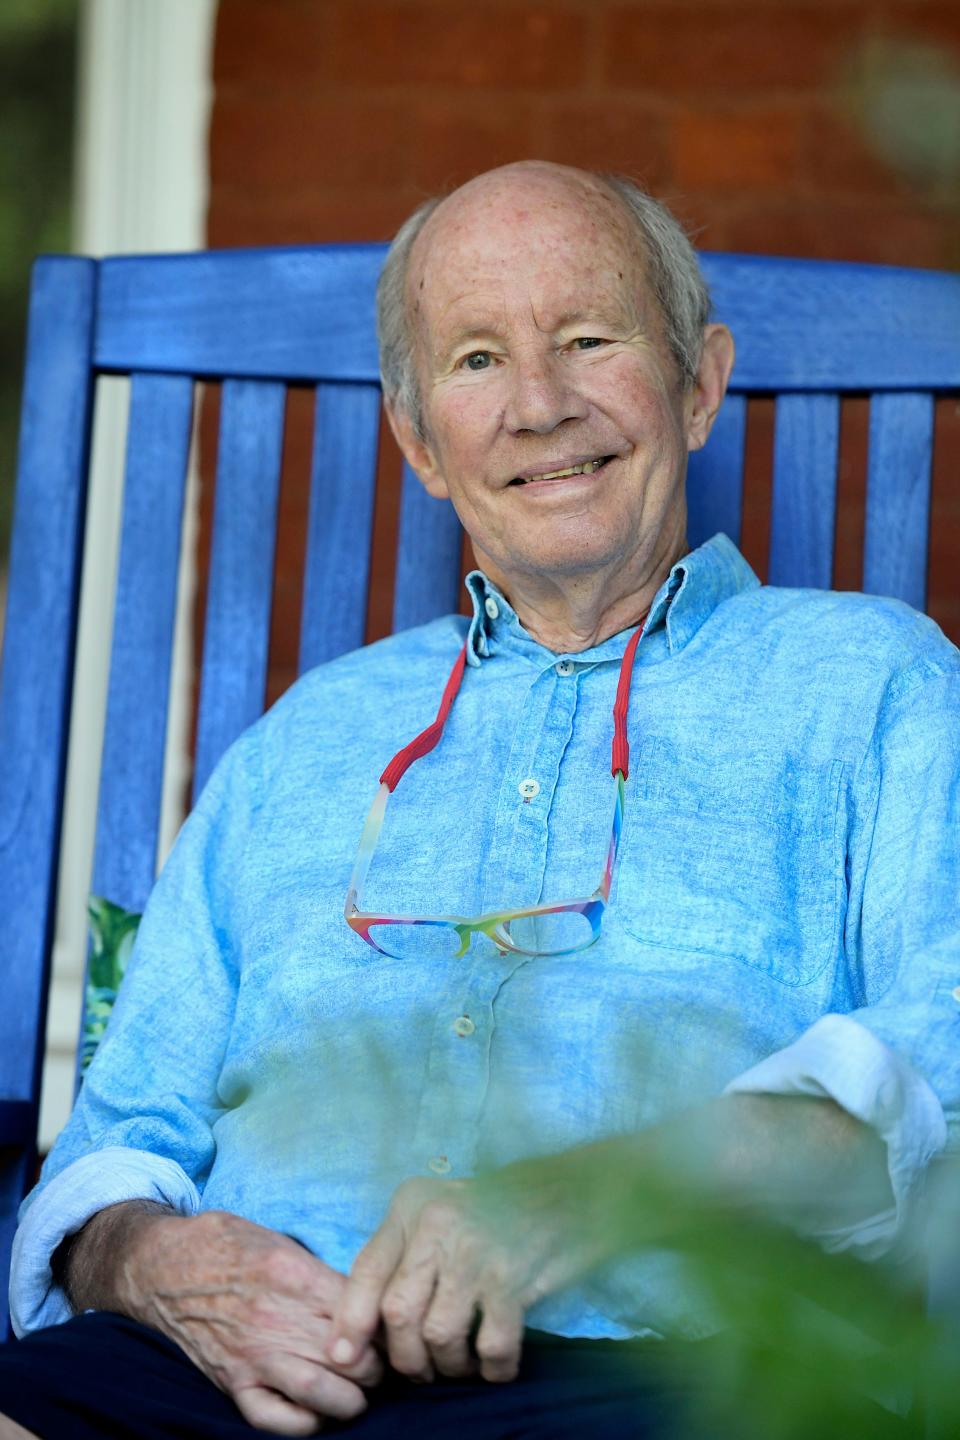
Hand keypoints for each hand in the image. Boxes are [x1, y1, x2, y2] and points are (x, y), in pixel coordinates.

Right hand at [120, 1209, 382, 1433]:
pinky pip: (273, 1418)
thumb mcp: (274, 1238)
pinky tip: (317, 1414)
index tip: (388, 1329)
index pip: (359, 1309)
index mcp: (292, 1273)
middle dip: (375, 1366)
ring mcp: (251, 1354)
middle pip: (349, 1354)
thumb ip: (315, 1269)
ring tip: (357, 1394)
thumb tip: (357, 1295)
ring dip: (350, 1400)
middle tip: (380, 1365)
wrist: (156, 1266)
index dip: (381, 1324)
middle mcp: (275, 1317)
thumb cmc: (220, 1244)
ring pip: (321, 1392)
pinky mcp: (230, 1382)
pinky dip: (303, 1424)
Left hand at [327, 1156, 611, 1385]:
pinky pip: (492, 1345)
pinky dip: (492, 1368)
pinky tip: (497, 1363)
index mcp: (412, 1205)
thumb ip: (405, 1255)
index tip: (343, 1358)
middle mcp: (438, 1223)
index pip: (366, 1269)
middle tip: (422, 1369)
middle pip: (398, 1311)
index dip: (350, 1321)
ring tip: (462, 1363)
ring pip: (439, 1334)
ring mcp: (477, 1250)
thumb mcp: (440, 1213)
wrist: (569, 1192)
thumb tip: (364, 1325)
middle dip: (405, 1357)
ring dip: (448, 1365)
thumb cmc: (497, 1211)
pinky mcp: (514, 1277)